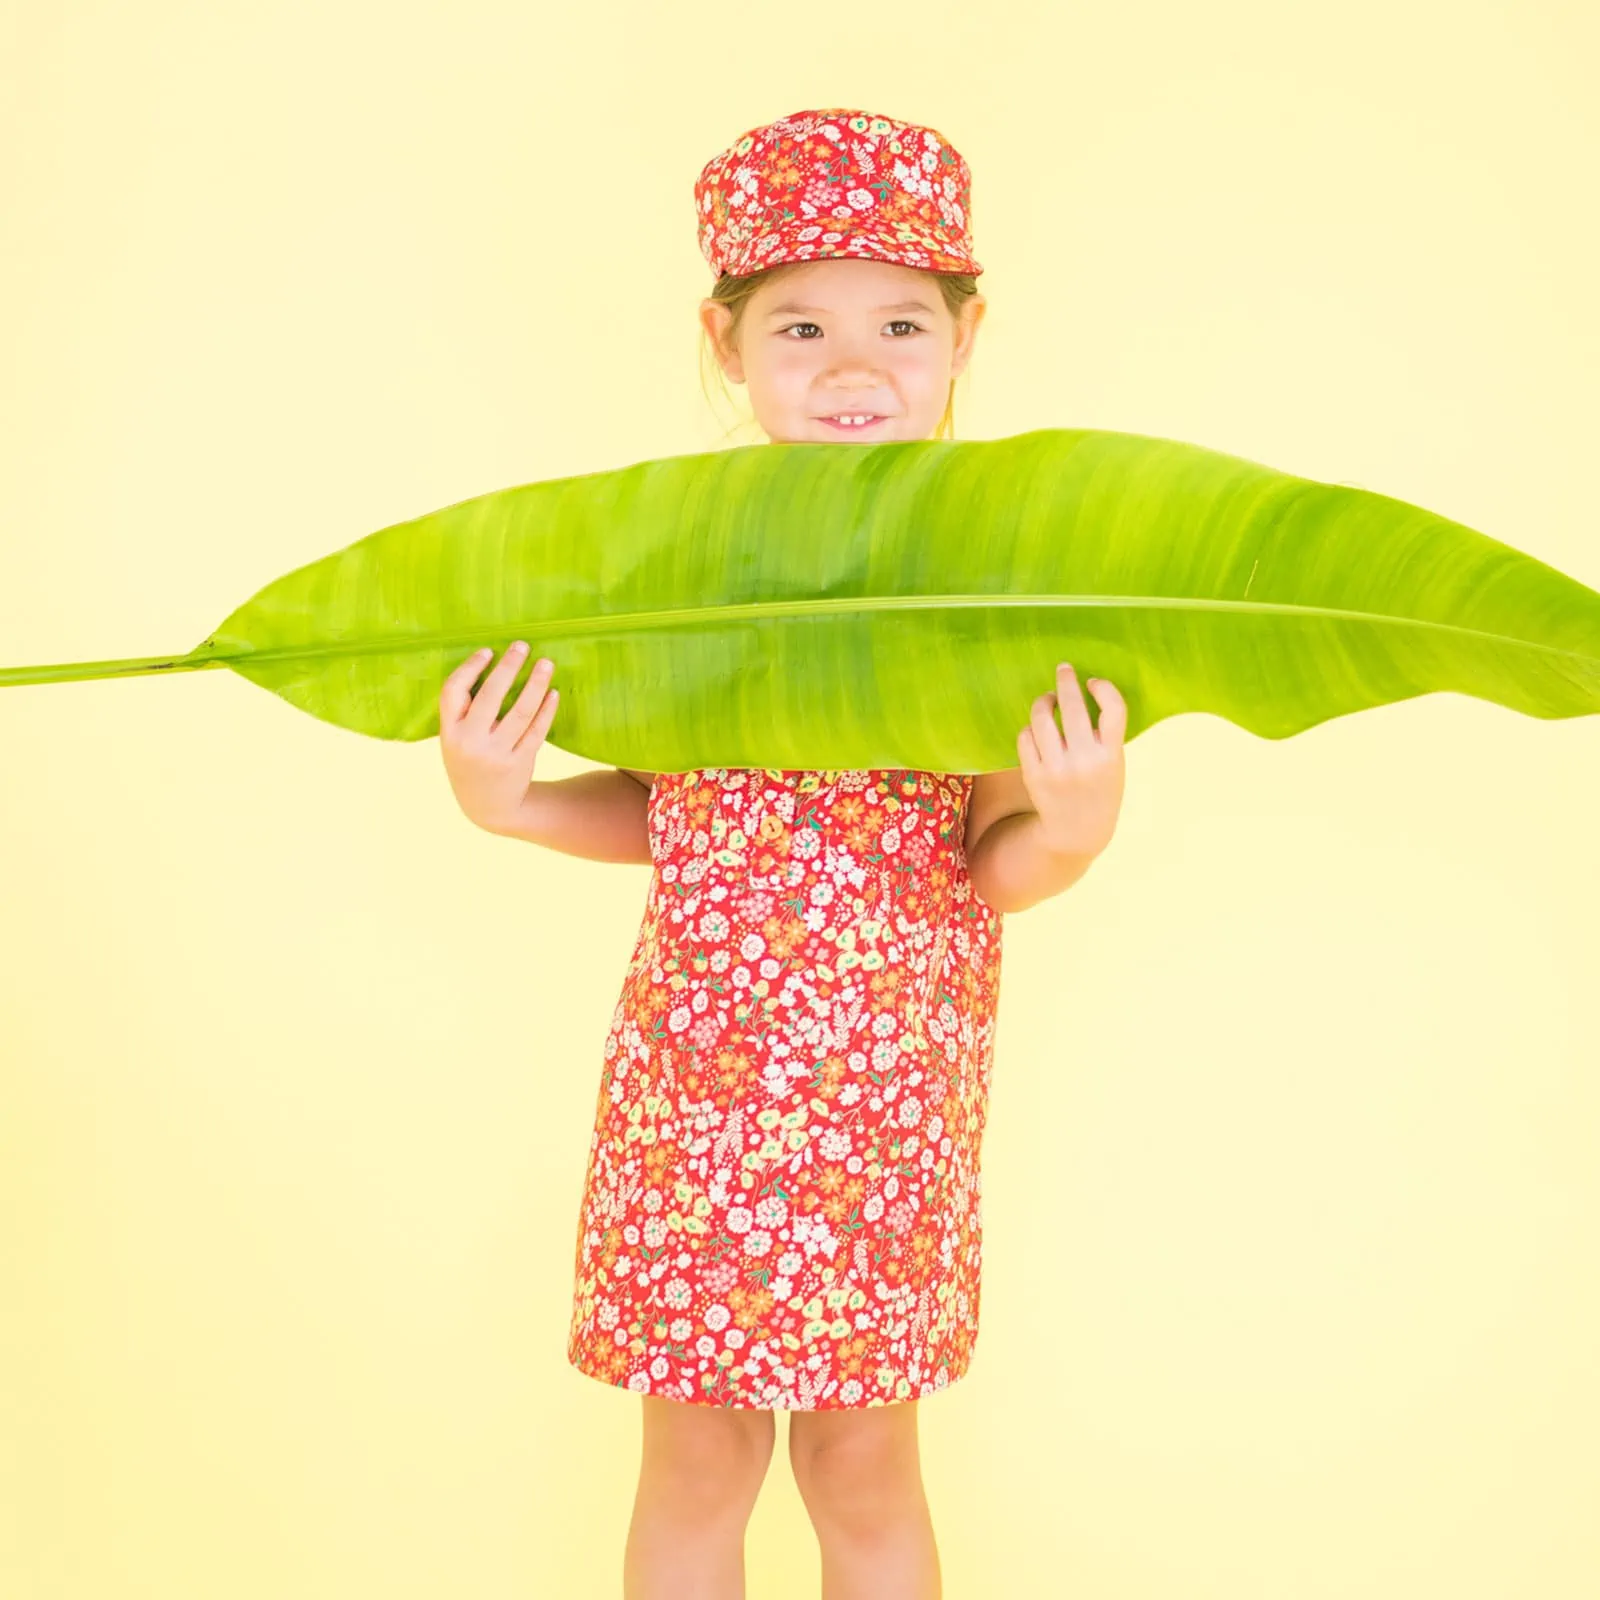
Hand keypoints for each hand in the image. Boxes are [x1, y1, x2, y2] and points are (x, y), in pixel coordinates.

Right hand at [438, 643, 559, 831]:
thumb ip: (463, 711)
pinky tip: (553, 693)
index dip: (470, 668)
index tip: (489, 651)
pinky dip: (546, 710)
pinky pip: (537, 731)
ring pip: (520, 712)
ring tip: (546, 664)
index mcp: (448, 732)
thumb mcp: (454, 739)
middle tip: (523, 646)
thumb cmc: (469, 760)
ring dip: (535, 684)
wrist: (486, 807)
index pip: (453, 691)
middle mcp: (470, 742)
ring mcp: (496, 754)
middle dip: (508, 667)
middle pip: (491, 696)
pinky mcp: (519, 763)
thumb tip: (492, 666)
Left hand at [1017, 662, 1126, 859]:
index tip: (1093, 682)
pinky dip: (1030, 728)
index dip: (1103, 688)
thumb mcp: (1115, 764)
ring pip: (1042, 719)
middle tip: (1064, 669)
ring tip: (1048, 700)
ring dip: (1044, 702)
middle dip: (1066, 681)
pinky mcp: (1034, 775)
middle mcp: (1084, 761)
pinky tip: (1037, 729)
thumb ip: (1104, 735)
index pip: (1114, 710)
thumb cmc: (1100, 790)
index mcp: (1111, 756)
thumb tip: (1082, 691)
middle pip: (1073, 707)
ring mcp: (1057, 769)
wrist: (1077, 832)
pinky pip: (1025, 738)